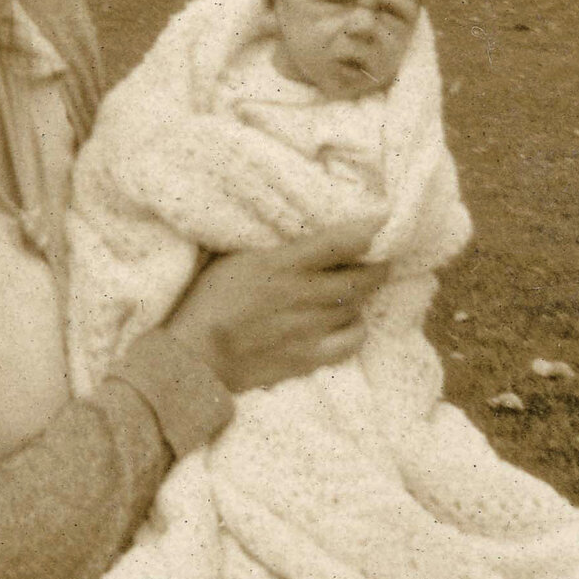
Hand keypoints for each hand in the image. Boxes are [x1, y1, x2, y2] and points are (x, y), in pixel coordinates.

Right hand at [165, 220, 386, 397]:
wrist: (196, 357)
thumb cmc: (207, 302)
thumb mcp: (232, 260)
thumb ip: (270, 248)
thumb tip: (296, 233)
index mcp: (280, 265)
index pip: (336, 242)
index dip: (367, 230)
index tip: (382, 221)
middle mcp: (301, 295)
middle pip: (359, 277)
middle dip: (376, 265)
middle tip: (379, 258)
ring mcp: (308, 328)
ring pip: (356, 305)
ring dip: (361, 294)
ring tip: (357, 287)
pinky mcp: (308, 357)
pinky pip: (351, 341)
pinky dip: (357, 328)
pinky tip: (348, 321)